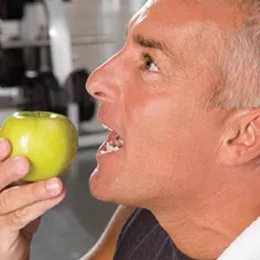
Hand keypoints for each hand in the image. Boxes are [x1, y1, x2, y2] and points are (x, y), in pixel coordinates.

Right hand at [0, 138, 65, 259]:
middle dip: (5, 171)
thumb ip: (26, 177)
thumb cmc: (12, 219)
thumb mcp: (17, 194)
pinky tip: (58, 195)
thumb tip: (53, 153)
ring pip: (8, 201)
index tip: (6, 142)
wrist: (8, 251)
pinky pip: (21, 217)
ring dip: (33, 191)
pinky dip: (42, 204)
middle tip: (24, 162)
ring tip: (55, 183)